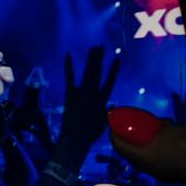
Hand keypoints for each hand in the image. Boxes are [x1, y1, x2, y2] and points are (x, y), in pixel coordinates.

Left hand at [54, 45, 118, 170]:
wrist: (76, 139)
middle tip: (101, 46)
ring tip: (93, 48)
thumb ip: (108, 112)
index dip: (113, 70)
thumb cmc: (90, 134)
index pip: (110, 82)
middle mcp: (93, 94)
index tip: (117, 60)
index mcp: (102, 100)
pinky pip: (69, 78)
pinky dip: (68, 66)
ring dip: (91, 59)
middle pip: (98, 73)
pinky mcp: (70, 94)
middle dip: (99, 59)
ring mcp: (82, 93)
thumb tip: (112, 105)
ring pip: (88, 72)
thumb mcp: (103, 123)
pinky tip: (68, 55)